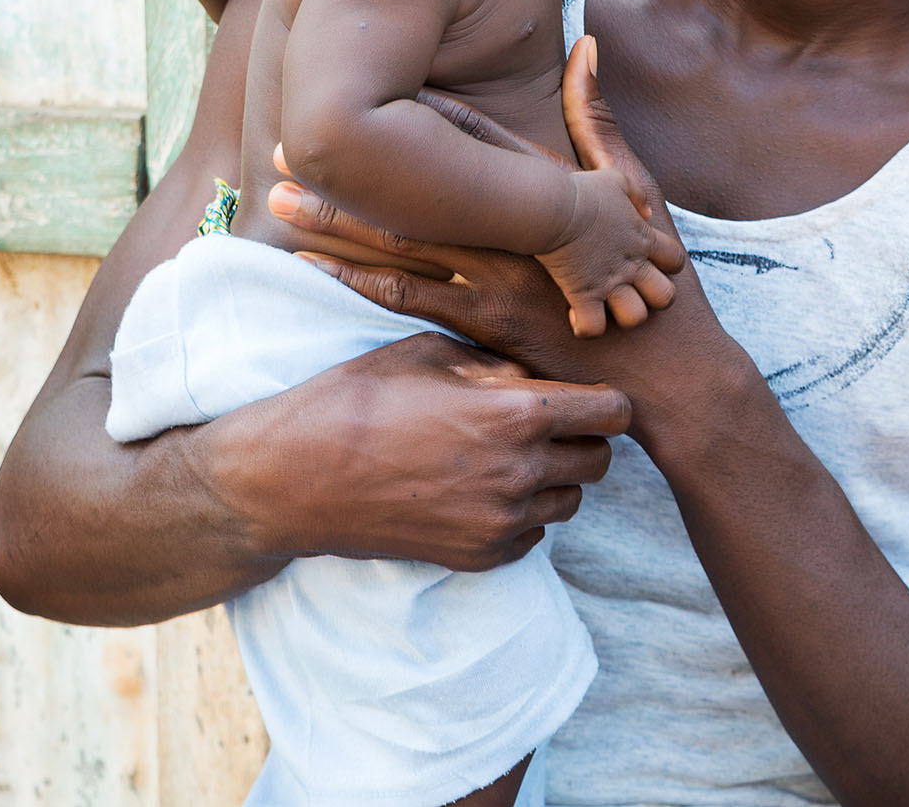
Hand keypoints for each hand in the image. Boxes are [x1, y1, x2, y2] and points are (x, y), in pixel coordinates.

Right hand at [196, 331, 628, 571]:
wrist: (294, 478)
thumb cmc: (358, 398)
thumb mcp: (432, 353)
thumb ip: (500, 364)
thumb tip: (538, 376)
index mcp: (516, 415)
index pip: (614, 413)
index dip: (604, 399)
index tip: (582, 393)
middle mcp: (519, 474)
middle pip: (600, 461)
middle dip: (581, 438)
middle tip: (542, 422)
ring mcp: (499, 522)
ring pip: (569, 501)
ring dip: (552, 478)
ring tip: (502, 454)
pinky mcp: (478, 556)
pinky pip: (533, 536)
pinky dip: (520, 513)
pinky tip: (478, 487)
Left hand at [268, 40, 747, 442]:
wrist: (668, 367)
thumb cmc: (651, 275)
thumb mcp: (634, 188)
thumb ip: (598, 118)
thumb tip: (585, 44)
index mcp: (541, 188)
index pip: (465, 138)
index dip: (407, 113)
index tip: (356, 90)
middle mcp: (511, 227)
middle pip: (413, 189)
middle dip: (348, 170)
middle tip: (283, 148)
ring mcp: (496, 277)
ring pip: (400, 244)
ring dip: (337, 222)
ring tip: (278, 201)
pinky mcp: (487, 325)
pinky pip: (410, 301)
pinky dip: (360, 282)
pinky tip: (315, 269)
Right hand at [539, 166, 684, 337]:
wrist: (554, 206)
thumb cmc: (583, 191)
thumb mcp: (616, 181)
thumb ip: (637, 196)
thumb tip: (647, 213)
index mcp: (643, 238)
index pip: (676, 260)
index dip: (667, 265)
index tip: (646, 260)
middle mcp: (632, 265)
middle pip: (666, 297)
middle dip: (653, 298)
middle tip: (631, 289)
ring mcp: (609, 283)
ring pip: (636, 318)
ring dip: (621, 315)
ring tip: (605, 305)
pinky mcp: (583, 295)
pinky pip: (593, 328)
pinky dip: (585, 326)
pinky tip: (576, 312)